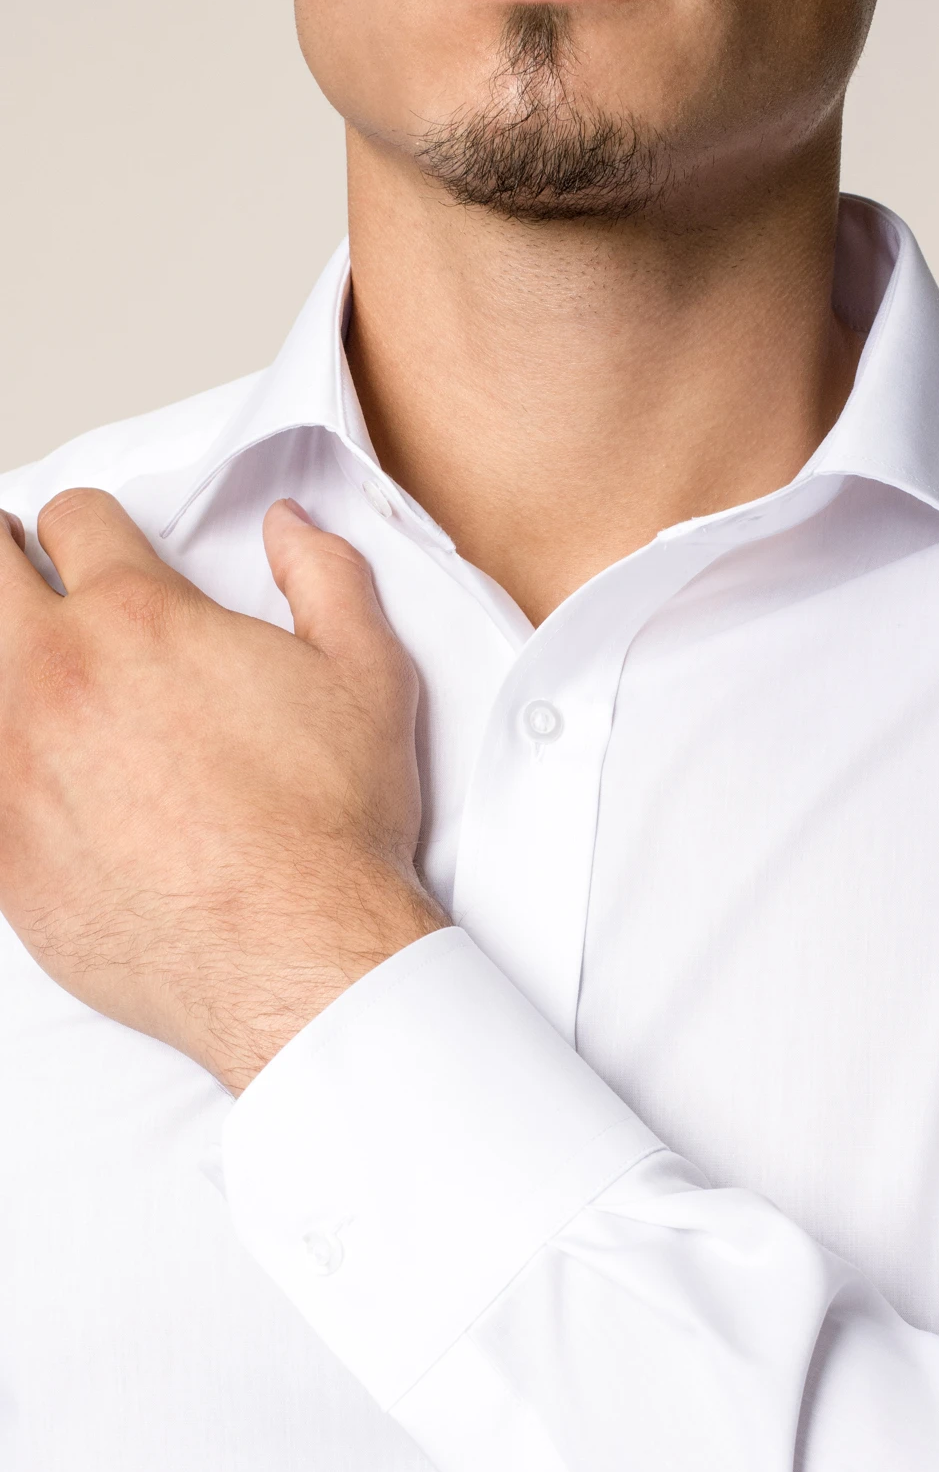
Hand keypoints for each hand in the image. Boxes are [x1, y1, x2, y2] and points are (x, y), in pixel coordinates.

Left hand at [0, 491, 446, 1092]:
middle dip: (5, 558)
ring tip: (31, 673)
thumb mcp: (368, 675)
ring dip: (2, 654)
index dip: (88, 524)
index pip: (74, 520)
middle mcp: (56, 674)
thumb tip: (289, 526)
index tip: (92, 544)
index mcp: (139, 617)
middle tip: (21, 573)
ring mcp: (9, 759)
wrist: (295, 952)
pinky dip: (0, 757)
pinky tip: (25, 765)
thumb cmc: (331, 825)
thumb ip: (327, 576)